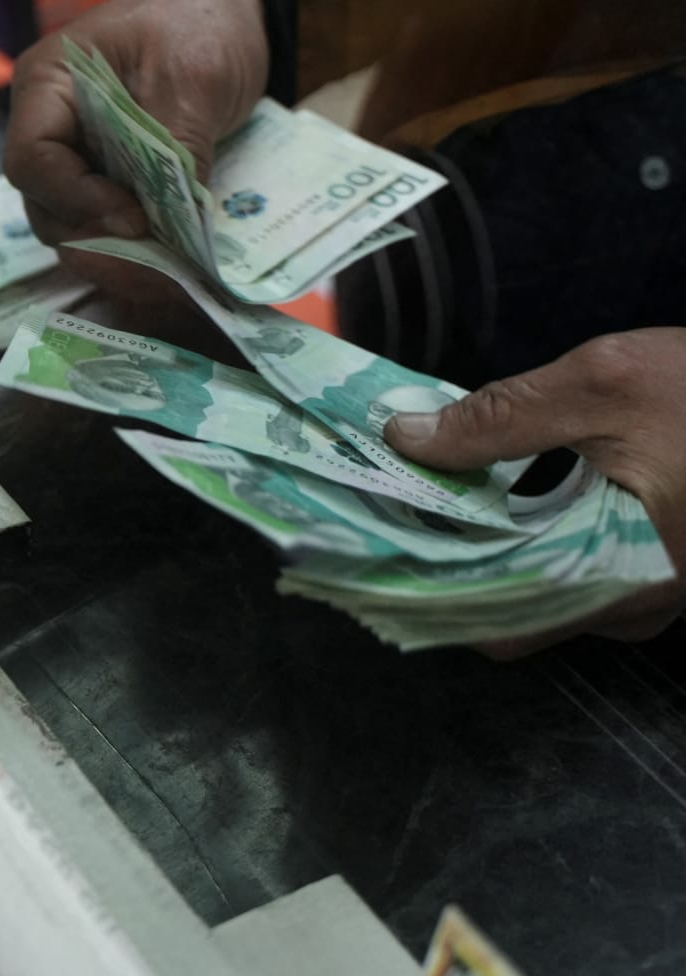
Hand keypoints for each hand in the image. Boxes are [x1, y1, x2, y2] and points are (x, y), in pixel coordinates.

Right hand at [4, 0, 268, 297]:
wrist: (229, 6)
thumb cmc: (199, 22)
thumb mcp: (192, 75)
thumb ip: (173, 146)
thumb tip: (173, 227)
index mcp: (47, 85)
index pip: (32, 160)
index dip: (76, 199)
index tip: (137, 220)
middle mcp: (50, 127)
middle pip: (46, 206)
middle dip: (97, 243)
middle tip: (156, 272)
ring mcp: (78, 156)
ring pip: (74, 226)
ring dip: (118, 258)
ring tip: (170, 281)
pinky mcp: (111, 178)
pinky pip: (109, 224)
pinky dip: (139, 251)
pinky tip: (175, 270)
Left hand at [386, 329, 685, 654]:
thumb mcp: (606, 384)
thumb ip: (500, 417)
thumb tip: (405, 437)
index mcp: (618, 577)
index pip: (491, 624)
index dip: (417, 589)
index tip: (358, 546)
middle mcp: (629, 605)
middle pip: (502, 610)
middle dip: (432, 561)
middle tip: (370, 507)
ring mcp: (644, 592)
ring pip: (531, 590)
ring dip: (468, 545)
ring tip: (408, 491)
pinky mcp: (651, 566)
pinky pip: (563, 567)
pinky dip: (512, 534)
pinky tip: (473, 489)